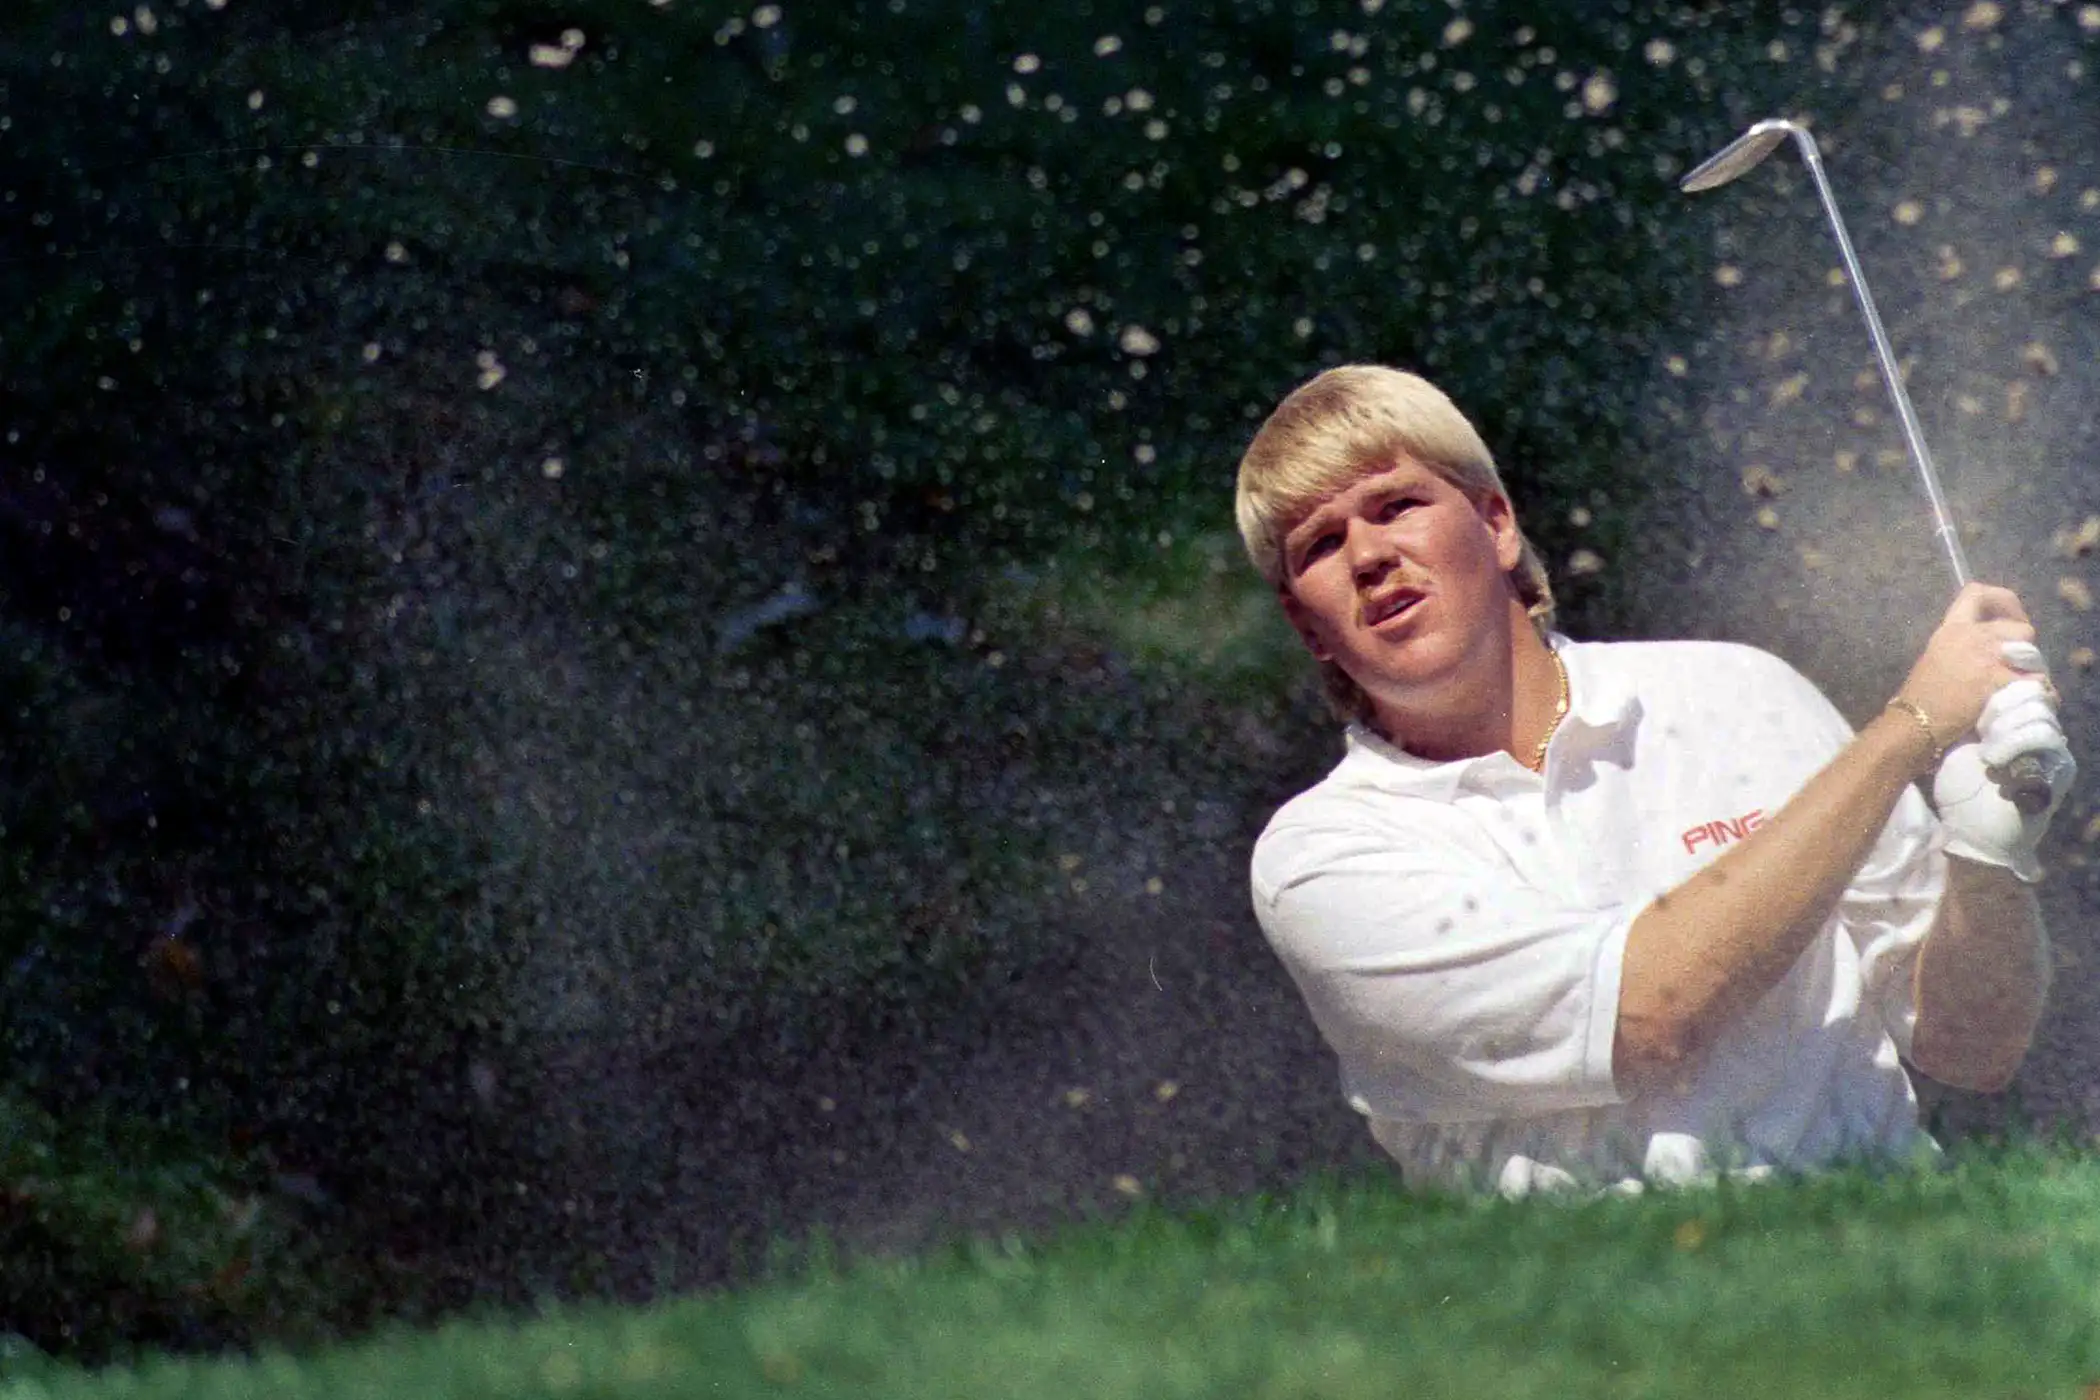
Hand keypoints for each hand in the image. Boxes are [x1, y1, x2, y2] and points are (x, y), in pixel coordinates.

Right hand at [1893, 582, 2037, 771]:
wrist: (1916, 721)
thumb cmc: (1920, 695)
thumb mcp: (1936, 657)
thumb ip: (1963, 645)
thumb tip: (1990, 647)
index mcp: (1952, 628)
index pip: (1977, 593)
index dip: (2002, 600)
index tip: (2008, 616)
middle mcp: (1973, 637)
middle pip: (2020, 627)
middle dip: (2024, 645)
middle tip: (2018, 662)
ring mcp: (1988, 658)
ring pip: (2032, 653)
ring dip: (2032, 669)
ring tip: (2022, 684)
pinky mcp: (2000, 680)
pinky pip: (2035, 681)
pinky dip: (2037, 692)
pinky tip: (2028, 699)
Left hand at [1934, 668, 2075, 881]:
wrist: (1969, 828)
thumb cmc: (1958, 785)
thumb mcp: (1959, 740)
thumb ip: (1971, 709)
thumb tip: (1970, 670)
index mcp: (2016, 717)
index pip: (2029, 677)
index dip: (2019, 662)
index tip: (1996, 659)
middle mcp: (2039, 728)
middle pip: (2035, 690)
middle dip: (2002, 702)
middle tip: (1979, 726)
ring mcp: (2051, 749)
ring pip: (2039, 713)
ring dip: (2006, 726)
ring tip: (1985, 749)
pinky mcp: (2059, 768)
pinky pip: (2045, 738)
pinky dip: (2015, 742)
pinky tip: (1992, 759)